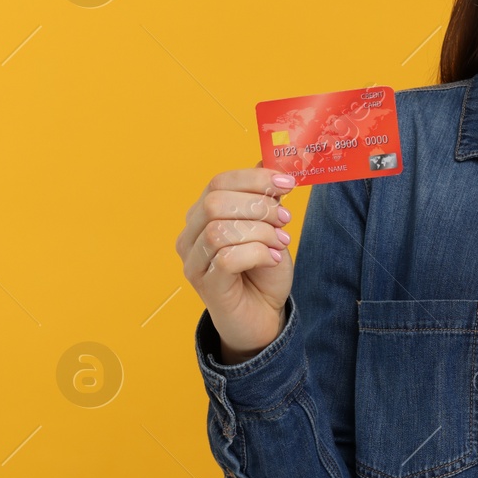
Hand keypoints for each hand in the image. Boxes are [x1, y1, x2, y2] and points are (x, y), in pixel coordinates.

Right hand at [176, 162, 295, 362]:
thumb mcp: (268, 227)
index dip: (254, 179)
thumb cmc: (262, 270)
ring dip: (259, 233)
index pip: (219, 182)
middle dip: (257, 206)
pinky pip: (226, 259)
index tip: (287, 183)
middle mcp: (190, 236)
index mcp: (201, 215)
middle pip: (214, 203)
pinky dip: (256, 254)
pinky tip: (271, 259)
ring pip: (219, 231)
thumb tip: (269, 162)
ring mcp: (193, 262)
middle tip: (284, 220)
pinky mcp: (205, 286)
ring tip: (280, 242)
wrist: (263, 315)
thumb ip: (264, 197)